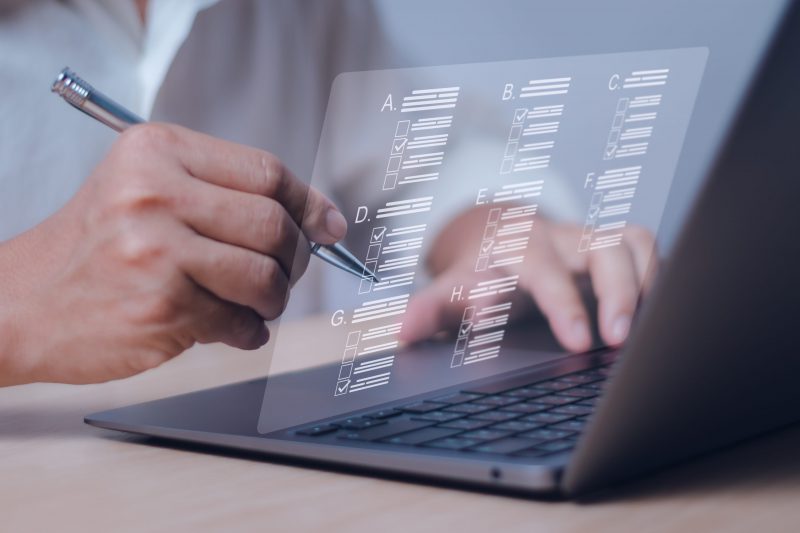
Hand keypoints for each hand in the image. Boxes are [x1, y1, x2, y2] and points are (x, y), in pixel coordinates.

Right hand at [0, 124, 345, 384]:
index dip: (308, 204)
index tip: (328, 226)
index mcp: (158, 151)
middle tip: (281, 276)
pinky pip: (240, 321)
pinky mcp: (162, 305)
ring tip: (253, 305)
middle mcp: (155, 192)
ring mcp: (157, 249)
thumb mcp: (147, 191)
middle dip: (292, 260)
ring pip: (265, 276)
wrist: (21, 304)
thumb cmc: (95, 248)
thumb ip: (226, 194)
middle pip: (273, 224)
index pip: (266, 171)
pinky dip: (246, 331)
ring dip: (272, 300)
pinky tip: (227, 328)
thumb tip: (321, 219)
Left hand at [400, 207, 656, 351]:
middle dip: (616, 291)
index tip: (578, 341)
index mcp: (516, 246)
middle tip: (616, 340)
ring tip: (641, 332)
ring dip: (644, 283)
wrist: (500, 235)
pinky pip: (646, 247)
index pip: (541, 268)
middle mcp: (557, 238)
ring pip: (631, 241)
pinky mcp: (613, 246)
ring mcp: (588, 240)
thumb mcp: (452, 289)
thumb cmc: (481, 270)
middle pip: (600, 246)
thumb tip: (402, 331)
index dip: (562, 302)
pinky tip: (654, 312)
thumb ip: (430, 309)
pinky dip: (657, 275)